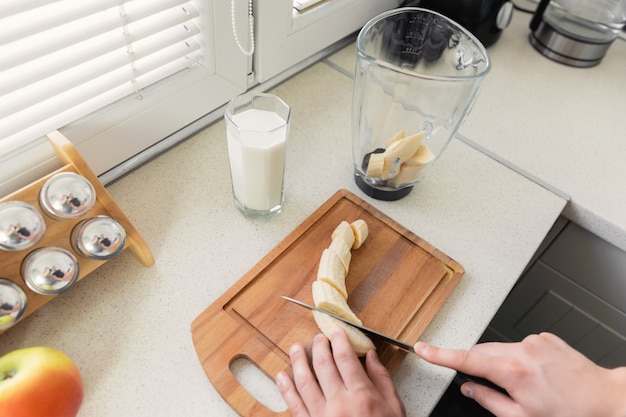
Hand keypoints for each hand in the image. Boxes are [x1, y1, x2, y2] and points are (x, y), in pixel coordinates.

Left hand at [276, 329, 405, 416]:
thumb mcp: (394, 408)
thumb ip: (382, 379)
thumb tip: (371, 356)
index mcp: (361, 396)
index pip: (345, 357)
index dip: (338, 340)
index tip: (336, 332)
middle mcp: (339, 403)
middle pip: (323, 365)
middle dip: (318, 346)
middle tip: (317, 337)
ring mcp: (322, 416)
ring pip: (304, 381)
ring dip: (297, 361)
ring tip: (295, 348)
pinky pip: (294, 405)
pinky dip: (286, 388)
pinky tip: (282, 376)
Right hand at [415, 332, 625, 416]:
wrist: (605, 399)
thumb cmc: (569, 414)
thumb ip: (489, 401)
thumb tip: (469, 389)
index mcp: (511, 371)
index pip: (465, 359)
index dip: (439, 354)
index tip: (423, 348)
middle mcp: (521, 349)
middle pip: (481, 352)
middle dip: (475, 365)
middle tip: (484, 385)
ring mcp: (534, 340)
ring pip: (501, 348)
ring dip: (500, 363)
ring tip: (523, 385)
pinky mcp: (545, 338)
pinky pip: (520, 345)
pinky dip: (518, 358)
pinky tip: (535, 374)